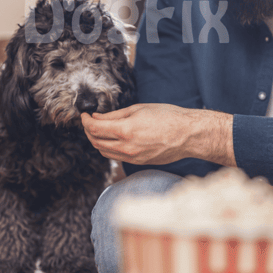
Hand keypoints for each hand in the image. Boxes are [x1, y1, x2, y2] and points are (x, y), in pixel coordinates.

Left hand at [80, 103, 234, 166]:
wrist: (188, 135)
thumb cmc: (167, 117)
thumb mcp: (139, 109)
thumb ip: (115, 115)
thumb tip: (96, 118)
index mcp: (125, 130)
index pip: (94, 128)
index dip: (85, 121)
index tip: (84, 115)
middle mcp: (126, 147)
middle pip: (95, 142)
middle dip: (88, 131)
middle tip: (89, 121)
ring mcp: (132, 157)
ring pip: (104, 152)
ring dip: (97, 141)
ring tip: (99, 130)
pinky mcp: (138, 163)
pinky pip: (116, 157)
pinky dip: (108, 148)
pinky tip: (112, 139)